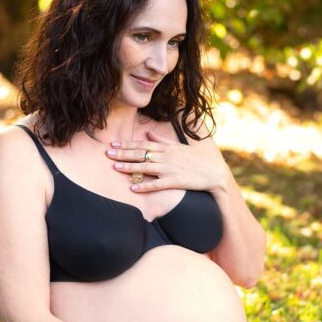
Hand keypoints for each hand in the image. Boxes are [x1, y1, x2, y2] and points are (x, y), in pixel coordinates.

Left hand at [107, 130, 227, 192]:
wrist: (213, 172)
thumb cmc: (196, 159)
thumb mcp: (178, 146)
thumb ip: (162, 140)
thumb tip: (148, 134)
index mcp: (166, 148)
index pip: (143, 145)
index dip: (127, 144)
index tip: (113, 144)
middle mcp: (166, 156)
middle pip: (141, 154)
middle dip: (123, 153)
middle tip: (108, 153)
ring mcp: (170, 168)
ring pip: (146, 167)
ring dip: (130, 167)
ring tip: (115, 167)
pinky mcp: (175, 181)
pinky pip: (157, 184)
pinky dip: (145, 186)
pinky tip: (133, 188)